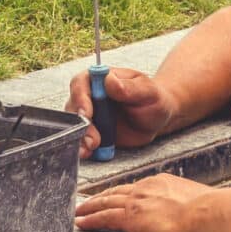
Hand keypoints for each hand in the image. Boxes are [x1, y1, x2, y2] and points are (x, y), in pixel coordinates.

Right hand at [65, 67, 179, 160]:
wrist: (157, 118)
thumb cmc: (153, 99)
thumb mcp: (147, 91)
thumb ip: (129, 87)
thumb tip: (109, 81)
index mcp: (100, 78)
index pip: (81, 83)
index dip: (80, 98)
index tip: (86, 113)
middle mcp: (90, 95)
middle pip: (74, 107)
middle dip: (81, 125)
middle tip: (93, 139)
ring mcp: (90, 114)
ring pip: (74, 125)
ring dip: (80, 138)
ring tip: (92, 148)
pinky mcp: (92, 131)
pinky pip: (82, 140)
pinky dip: (84, 147)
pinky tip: (90, 153)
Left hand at [73, 174, 211, 231]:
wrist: (205, 213)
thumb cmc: (207, 210)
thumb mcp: (192, 198)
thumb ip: (182, 201)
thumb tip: (188, 208)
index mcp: (159, 182)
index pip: (133, 187)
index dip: (119, 192)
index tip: (111, 195)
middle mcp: (144, 188)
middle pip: (114, 191)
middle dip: (98, 196)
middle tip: (84, 201)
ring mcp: (136, 202)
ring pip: (105, 203)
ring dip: (88, 208)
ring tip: (77, 212)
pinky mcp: (131, 218)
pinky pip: (104, 218)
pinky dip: (90, 220)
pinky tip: (81, 223)